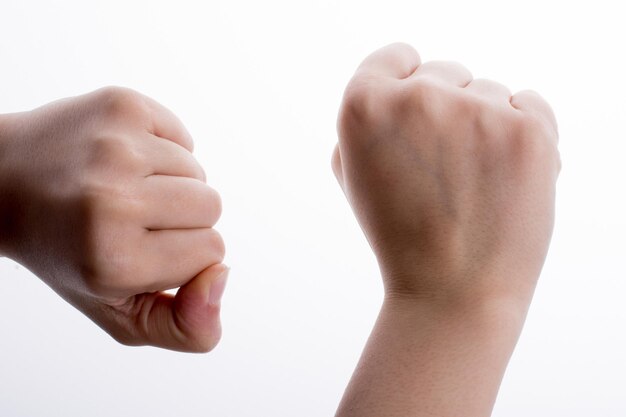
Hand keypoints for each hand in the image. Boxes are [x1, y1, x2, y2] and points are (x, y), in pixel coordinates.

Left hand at [0, 87, 225, 351]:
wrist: (6, 183)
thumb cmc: (72, 253)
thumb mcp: (121, 314)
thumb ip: (186, 327)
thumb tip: (222, 276)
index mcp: (114, 260)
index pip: (212, 253)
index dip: (183, 254)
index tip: (139, 248)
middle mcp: (112, 199)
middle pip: (211, 205)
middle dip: (182, 216)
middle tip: (132, 216)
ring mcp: (115, 145)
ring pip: (197, 170)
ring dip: (171, 181)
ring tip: (122, 185)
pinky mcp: (121, 105)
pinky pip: (182, 136)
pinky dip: (162, 149)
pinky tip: (123, 157)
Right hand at [332, 43, 559, 309]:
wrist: (452, 293)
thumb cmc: (399, 236)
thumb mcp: (355, 177)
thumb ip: (367, 124)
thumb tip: (398, 89)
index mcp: (364, 106)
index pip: (391, 57)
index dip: (403, 80)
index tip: (414, 106)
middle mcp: (418, 98)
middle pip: (444, 70)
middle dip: (445, 108)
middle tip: (442, 165)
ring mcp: (477, 110)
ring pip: (487, 90)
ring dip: (483, 124)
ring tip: (474, 181)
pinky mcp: (527, 129)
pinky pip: (528, 102)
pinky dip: (521, 130)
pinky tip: (504, 174)